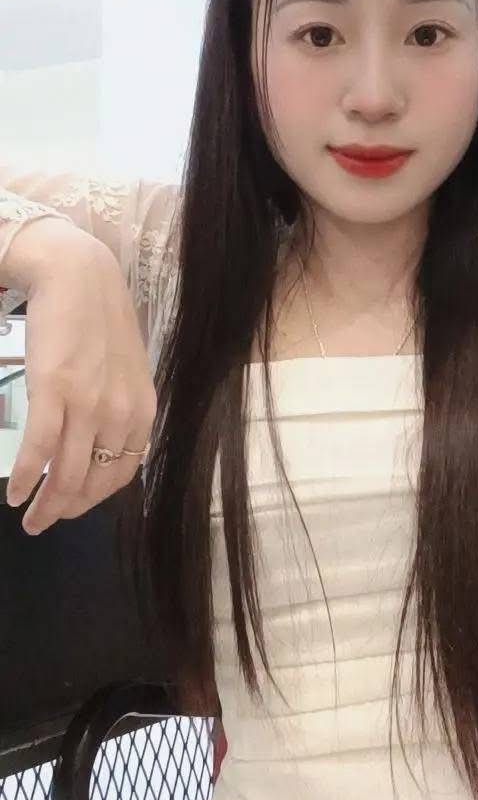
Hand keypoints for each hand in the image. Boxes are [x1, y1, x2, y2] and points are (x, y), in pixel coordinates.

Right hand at [5, 232, 156, 533]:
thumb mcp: (124, 370)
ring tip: (27, 518)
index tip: (73, 507)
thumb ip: (118, 408)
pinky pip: (39, 450)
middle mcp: (119, 413)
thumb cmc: (98, 321)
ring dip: (44, 505)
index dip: (93, 498)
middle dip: (66, 510)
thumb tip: (100, 446)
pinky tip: (13, 492)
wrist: (78, 275)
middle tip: (42, 523)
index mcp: (141, 410)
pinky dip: (25, 477)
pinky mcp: (54, 390)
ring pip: (65, 474)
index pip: (120, 473)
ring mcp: (88, 403)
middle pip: (92, 481)